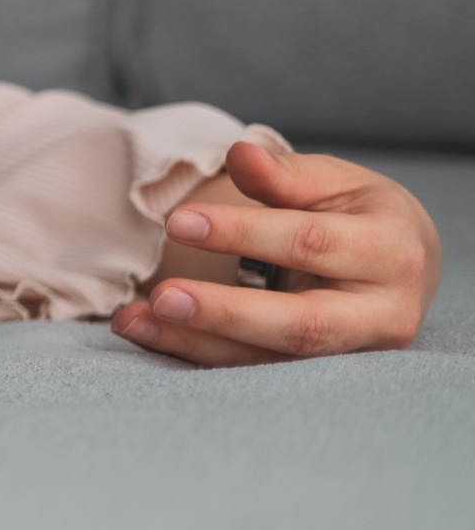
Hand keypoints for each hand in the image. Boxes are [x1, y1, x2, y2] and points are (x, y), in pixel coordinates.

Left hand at [111, 141, 442, 365]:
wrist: (399, 266)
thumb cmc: (359, 213)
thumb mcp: (336, 183)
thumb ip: (287, 175)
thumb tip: (241, 154)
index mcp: (391, 253)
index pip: (310, 243)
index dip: (243, 233)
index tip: (177, 222)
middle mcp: (382, 315)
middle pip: (301, 324)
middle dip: (226, 313)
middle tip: (160, 298)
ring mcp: (353, 355)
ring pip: (271, 359)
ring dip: (194, 343)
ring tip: (130, 320)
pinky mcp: (319, 375)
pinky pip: (252, 370)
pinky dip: (194, 353)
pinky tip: (145, 334)